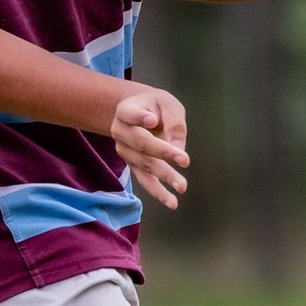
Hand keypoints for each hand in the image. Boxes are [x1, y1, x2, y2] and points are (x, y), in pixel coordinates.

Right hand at [112, 86, 189, 207]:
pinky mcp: (133, 165)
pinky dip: (158, 192)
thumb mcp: (166, 104)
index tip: (152, 120)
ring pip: (144, 164)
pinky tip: (172, 202)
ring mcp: (124, 151)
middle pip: (140, 142)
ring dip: (164, 175)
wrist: (138, 112)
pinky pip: (145, 180)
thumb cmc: (154, 106)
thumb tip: (179, 148)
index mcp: (125, 110)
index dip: (139, 118)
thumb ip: (173, 122)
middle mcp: (120, 131)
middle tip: (185, 160)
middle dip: (163, 152)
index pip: (130, 114)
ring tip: (182, 186)